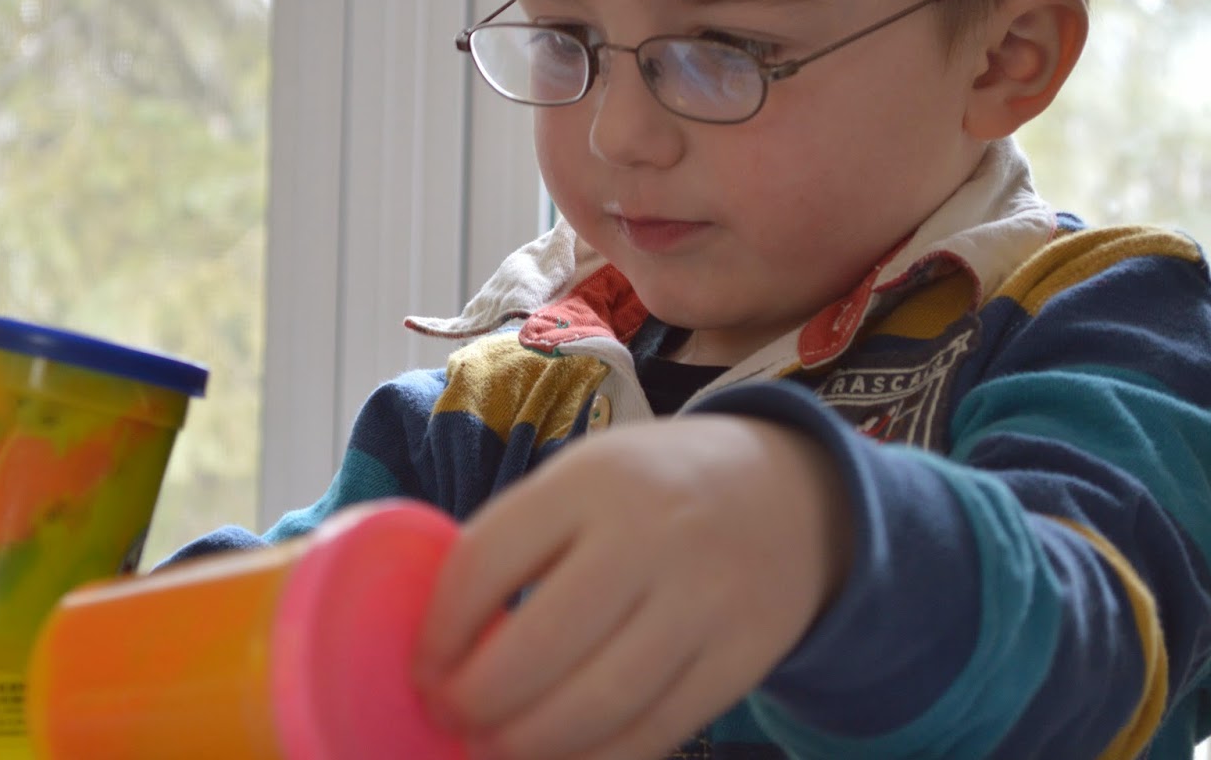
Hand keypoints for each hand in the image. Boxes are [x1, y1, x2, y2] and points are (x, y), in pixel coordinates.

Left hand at [414, 415, 852, 759]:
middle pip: (539, 645)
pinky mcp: (744, 654)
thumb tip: (439, 639)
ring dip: (529, 745)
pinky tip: (563, 757)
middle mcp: (651, 534)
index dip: (440, 631)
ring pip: (598, 703)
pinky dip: (598, 759)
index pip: (486, 562)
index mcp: (591, 479)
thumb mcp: (586, 479)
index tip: (422, 669)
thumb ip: (520, 540)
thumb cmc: (652, 492)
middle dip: (477, 701)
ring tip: (494, 748)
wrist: (789, 493)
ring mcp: (705, 598)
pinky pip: (658, 730)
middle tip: (450, 718)